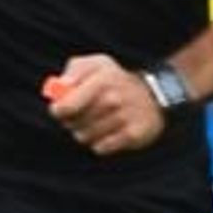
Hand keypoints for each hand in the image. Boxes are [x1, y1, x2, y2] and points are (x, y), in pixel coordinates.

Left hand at [45, 53, 164, 154]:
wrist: (154, 95)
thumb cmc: (115, 80)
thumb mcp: (96, 64)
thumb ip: (74, 71)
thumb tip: (60, 87)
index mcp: (102, 79)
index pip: (67, 106)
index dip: (58, 111)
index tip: (59, 110)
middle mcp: (114, 99)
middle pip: (73, 124)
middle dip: (71, 121)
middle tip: (78, 115)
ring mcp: (124, 118)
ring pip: (85, 137)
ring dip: (85, 132)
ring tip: (94, 122)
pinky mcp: (132, 135)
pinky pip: (101, 148)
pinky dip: (100, 143)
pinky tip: (107, 132)